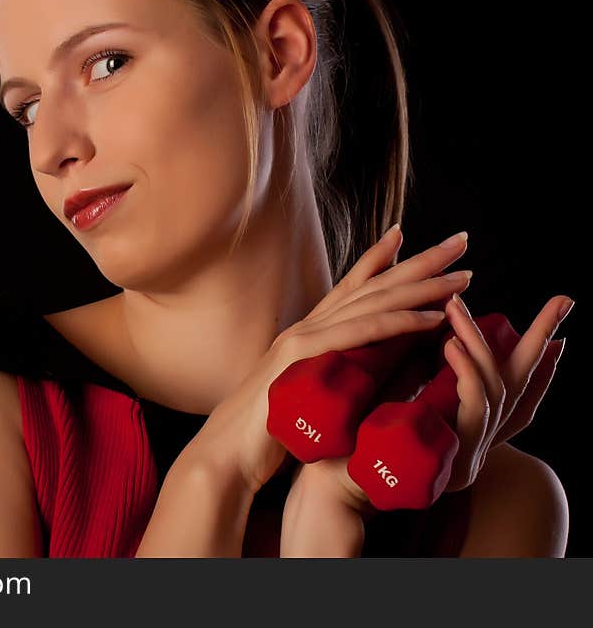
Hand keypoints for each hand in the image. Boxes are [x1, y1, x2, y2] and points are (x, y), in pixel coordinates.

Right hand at [186, 226, 473, 494]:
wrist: (228, 454)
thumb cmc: (266, 433)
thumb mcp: (309, 397)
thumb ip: (335, 377)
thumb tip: (373, 369)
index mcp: (308, 335)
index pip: (351, 289)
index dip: (381, 259)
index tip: (409, 236)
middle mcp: (306, 327)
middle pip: (372, 285)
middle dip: (420, 261)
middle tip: (460, 241)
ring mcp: (303, 338)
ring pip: (373, 302)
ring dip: (422, 286)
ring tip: (462, 274)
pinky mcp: (302, 358)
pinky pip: (360, 334)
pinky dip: (398, 322)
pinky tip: (432, 315)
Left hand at [285, 292, 572, 523]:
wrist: (348, 481)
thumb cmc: (372, 436)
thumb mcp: (407, 396)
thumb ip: (425, 369)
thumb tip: (437, 329)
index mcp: (474, 417)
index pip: (520, 382)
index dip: (545, 356)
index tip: (566, 318)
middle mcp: (483, 432)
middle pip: (524, 382)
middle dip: (545, 340)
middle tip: (562, 300)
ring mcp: (473, 444)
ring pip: (495, 386)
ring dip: (478, 343)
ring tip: (457, 309)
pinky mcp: (457, 450)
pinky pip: (472, 406)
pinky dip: (466, 373)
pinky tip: (452, 345)